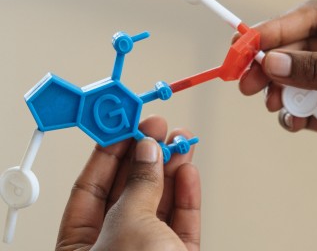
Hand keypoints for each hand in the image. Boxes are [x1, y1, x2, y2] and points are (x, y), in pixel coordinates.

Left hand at [56, 116, 200, 250]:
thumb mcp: (128, 224)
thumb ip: (138, 185)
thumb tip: (147, 152)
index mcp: (79, 248)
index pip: (89, 190)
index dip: (108, 154)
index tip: (125, 126)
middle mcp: (111, 248)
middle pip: (127, 193)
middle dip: (145, 157)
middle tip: (157, 129)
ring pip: (158, 204)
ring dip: (171, 170)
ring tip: (181, 142)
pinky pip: (180, 222)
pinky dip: (186, 196)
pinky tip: (188, 173)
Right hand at [239, 0, 316, 173]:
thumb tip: (273, 62)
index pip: (316, 16)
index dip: (279, 27)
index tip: (249, 43)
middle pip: (303, 47)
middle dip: (273, 63)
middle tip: (246, 81)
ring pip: (302, 76)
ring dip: (282, 89)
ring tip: (273, 105)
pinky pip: (311, 105)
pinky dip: (297, 114)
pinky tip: (293, 123)